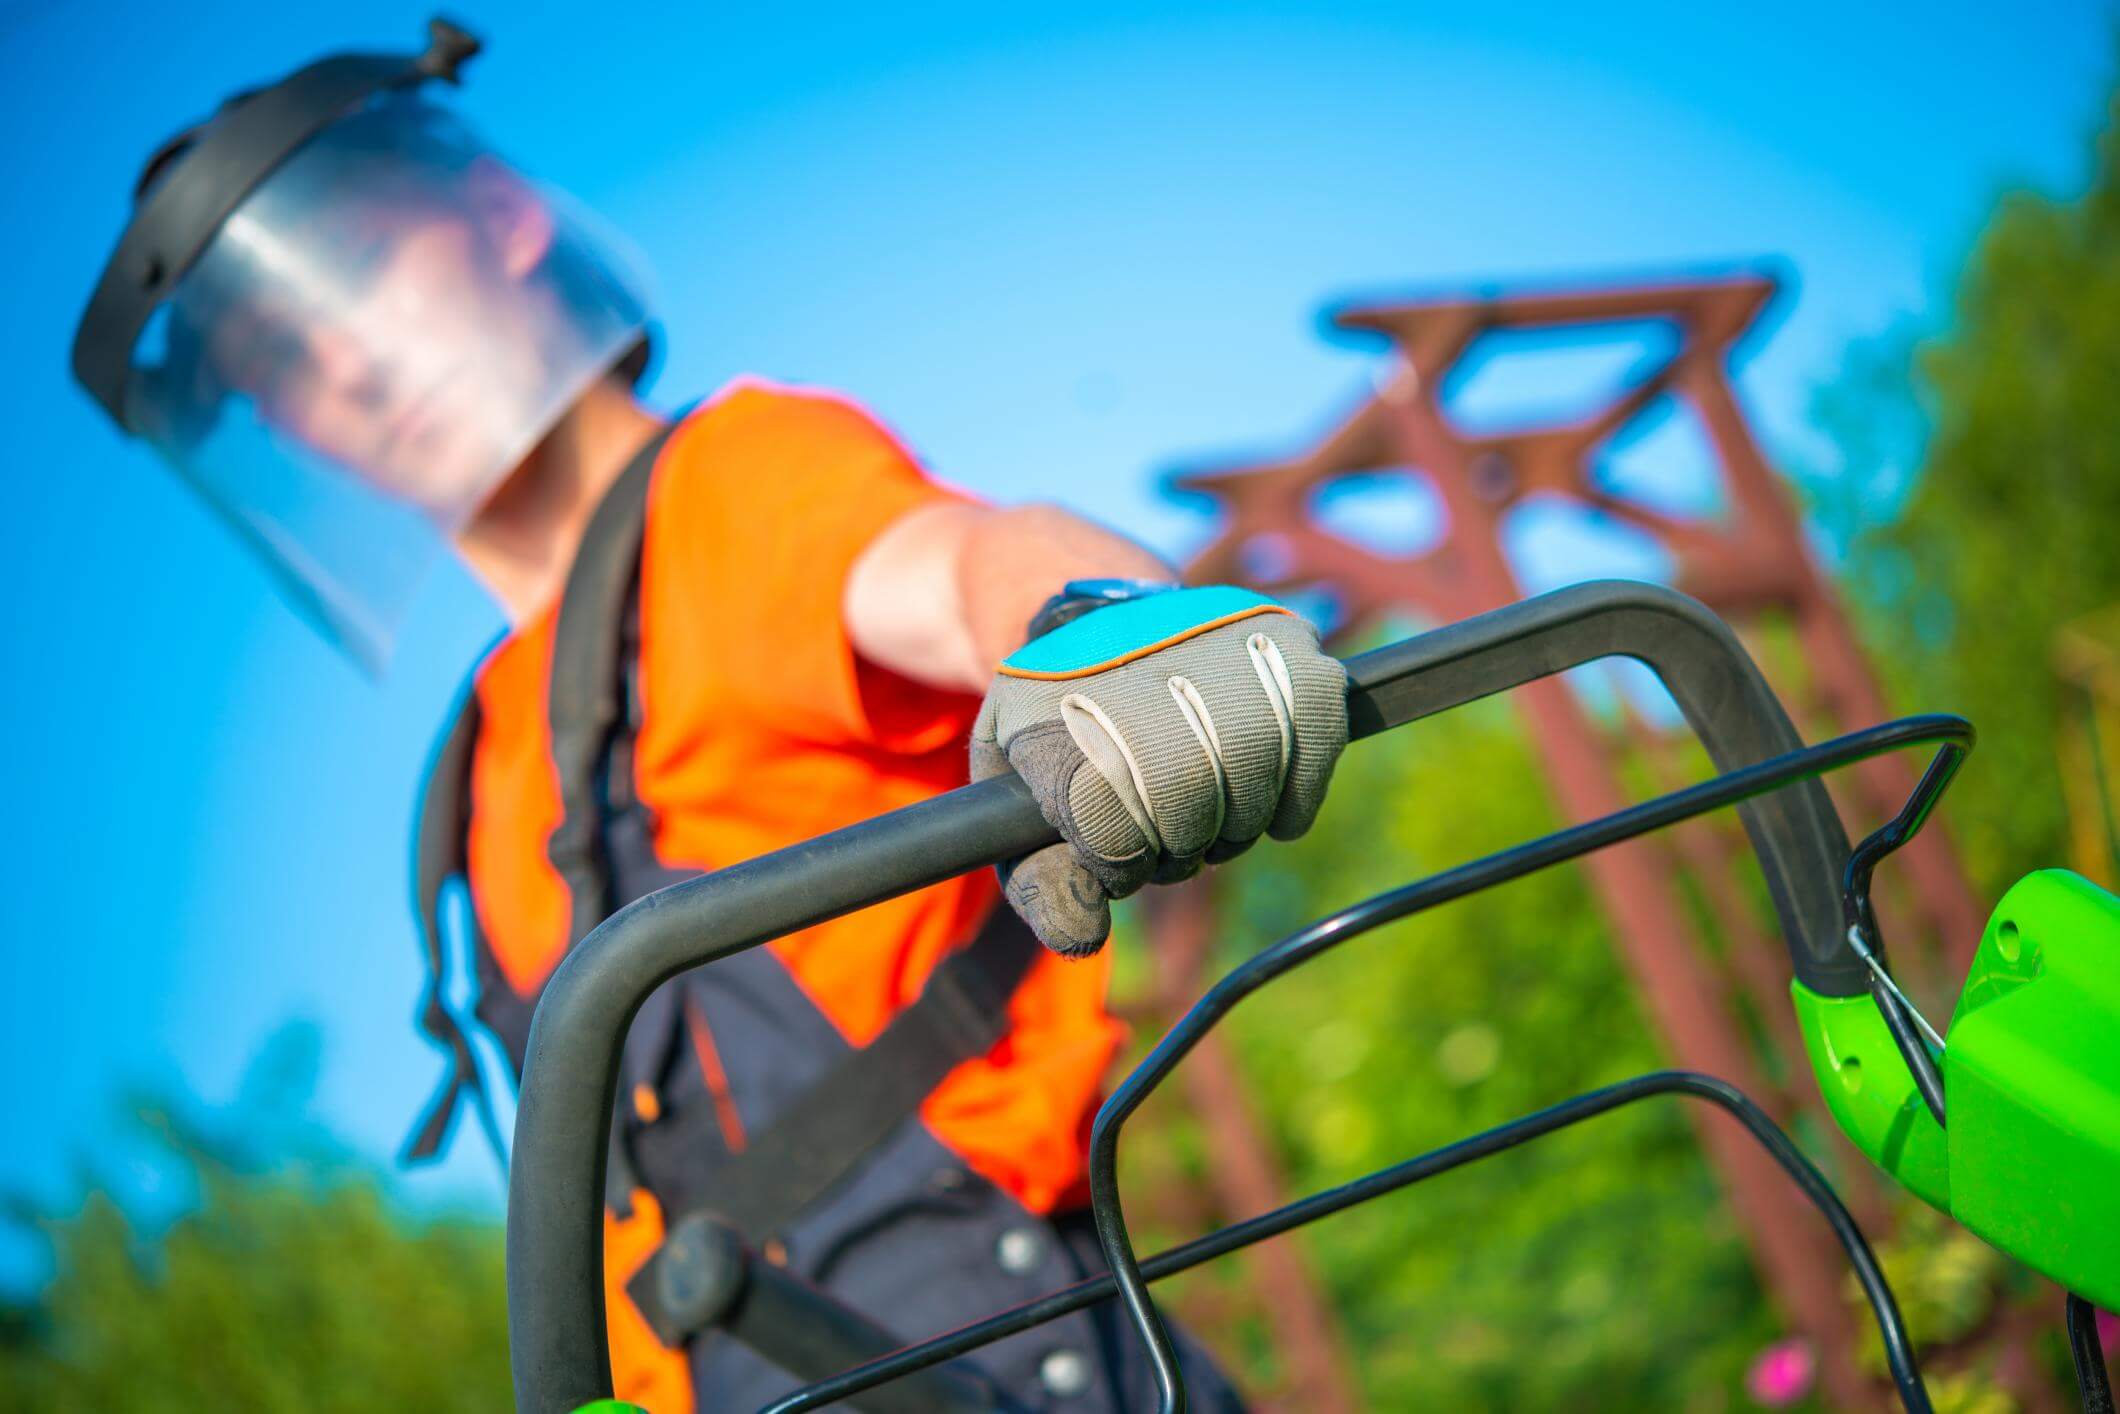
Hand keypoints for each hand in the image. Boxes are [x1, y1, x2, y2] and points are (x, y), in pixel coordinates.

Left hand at [971, 586, 1347, 954]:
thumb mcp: (1015, 799)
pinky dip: (1294, 799)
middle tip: (1169, 839)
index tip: (1117, 856)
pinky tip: (1263, 800)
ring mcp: (1215, 640)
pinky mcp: (1286, 642)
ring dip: (1234, 825)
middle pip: (1184, 801)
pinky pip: (1314, 746)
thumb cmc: (1060, 732)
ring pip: (1251, 778)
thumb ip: (1039, 877)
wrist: (1103, 623)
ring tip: (1206, 812)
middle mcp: (1137, 657)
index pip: (1107, 822)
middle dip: (1180, 845)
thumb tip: (1085, 937)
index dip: (1121, 863)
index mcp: (1053, 703)